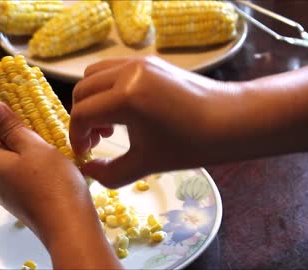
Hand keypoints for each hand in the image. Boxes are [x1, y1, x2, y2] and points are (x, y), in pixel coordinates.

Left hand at [0, 101, 121, 268]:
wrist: (70, 227)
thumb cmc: (53, 183)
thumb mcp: (34, 147)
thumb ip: (12, 127)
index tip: (23, 129)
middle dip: (20, 144)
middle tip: (43, 142)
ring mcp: (12, 200)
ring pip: (15, 169)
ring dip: (31, 159)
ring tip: (54, 158)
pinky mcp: (27, 209)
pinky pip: (26, 184)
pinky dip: (38, 175)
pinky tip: (58, 176)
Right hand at [70, 56, 241, 186]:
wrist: (230, 121)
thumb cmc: (191, 145)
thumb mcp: (146, 164)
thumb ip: (109, 173)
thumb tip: (88, 170)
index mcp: (126, 98)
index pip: (83, 113)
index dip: (77, 135)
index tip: (85, 152)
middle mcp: (128, 73)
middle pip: (82, 91)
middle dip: (82, 117)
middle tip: (95, 140)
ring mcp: (138, 62)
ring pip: (94, 75)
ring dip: (92, 99)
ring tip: (109, 123)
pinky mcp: (149, 61)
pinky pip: (113, 69)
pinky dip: (106, 88)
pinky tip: (123, 109)